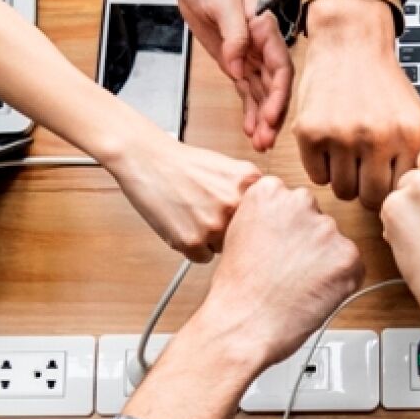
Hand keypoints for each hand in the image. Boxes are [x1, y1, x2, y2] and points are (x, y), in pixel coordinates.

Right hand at [106, 133, 260, 261]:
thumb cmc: (185, 165)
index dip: (250, 221)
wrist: (148, 160)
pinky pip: (203, 258)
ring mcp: (214, 225)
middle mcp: (235, 204)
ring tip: (193, 215)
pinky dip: (193, 248)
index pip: (264, 219)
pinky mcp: (192, 241)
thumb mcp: (231, 169)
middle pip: (246, 236)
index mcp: (250, 183)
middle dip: (231, 230)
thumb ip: (252, 193)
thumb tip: (271, 221)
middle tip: (209, 214)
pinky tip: (183, 225)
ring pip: (225, 249)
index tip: (242, 221)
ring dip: (211, 240)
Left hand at [179, 0, 291, 150]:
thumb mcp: (223, 2)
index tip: (270, 116)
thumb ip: (235, 34)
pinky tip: (251, 131)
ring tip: (260, 145)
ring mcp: (250, 57)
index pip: (280, 67)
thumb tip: (237, 65)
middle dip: (273, 115)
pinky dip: (250, 112)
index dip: (278, 94)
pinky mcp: (236, 64)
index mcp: (265, 31)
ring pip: (262, 94)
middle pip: (274, 87)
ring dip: (262, 120)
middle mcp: (262, 47)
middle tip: (266, 141)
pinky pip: (247, 92)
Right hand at [197, 175, 364, 365]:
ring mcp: (326, 229)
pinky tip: (312, 294)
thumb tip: (289, 224)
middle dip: (308, 243)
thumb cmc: (237, 290)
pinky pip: (352, 267)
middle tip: (288, 270)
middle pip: (316, 219)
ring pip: (334, 244)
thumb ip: (267, 218)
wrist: (243, 324)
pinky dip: (339, 283)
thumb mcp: (239, 235)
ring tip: (297, 286)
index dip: (286, 230)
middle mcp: (300, 202)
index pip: (292, 201)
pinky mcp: (348, 256)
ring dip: (324, 263)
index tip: (277, 247)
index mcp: (269, 191)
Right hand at [293, 0, 419, 209]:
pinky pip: (317, 177)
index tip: (386, 180)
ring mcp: (341, 136)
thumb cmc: (383, 85)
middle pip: (371, 198)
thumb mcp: (416, 116)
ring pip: (342, 191)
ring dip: (344, 179)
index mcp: (410, 135)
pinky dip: (322, 167)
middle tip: (364, 171)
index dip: (392, 189)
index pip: (401, 192)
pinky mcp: (311, 133)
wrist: (350, 44)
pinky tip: (330, 146)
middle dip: (367, 189)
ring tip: (348, 156)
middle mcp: (377, 137)